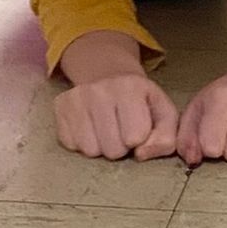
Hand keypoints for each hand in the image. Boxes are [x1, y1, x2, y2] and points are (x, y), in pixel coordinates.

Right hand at [53, 71, 179, 161]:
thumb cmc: (140, 100)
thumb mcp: (163, 112)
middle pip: (112, 150)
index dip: (139, 138)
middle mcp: (100, 89)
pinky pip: (71, 145)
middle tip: (121, 129)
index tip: (138, 126)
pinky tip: (90, 125)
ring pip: (90, 151)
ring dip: (101, 146)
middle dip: (120, 146)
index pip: (135, 138)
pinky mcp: (60, 107)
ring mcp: (77, 97)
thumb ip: (166, 139)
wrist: (107, 72)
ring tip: (106, 128)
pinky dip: (82, 141)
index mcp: (131, 87)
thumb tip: (140, 155)